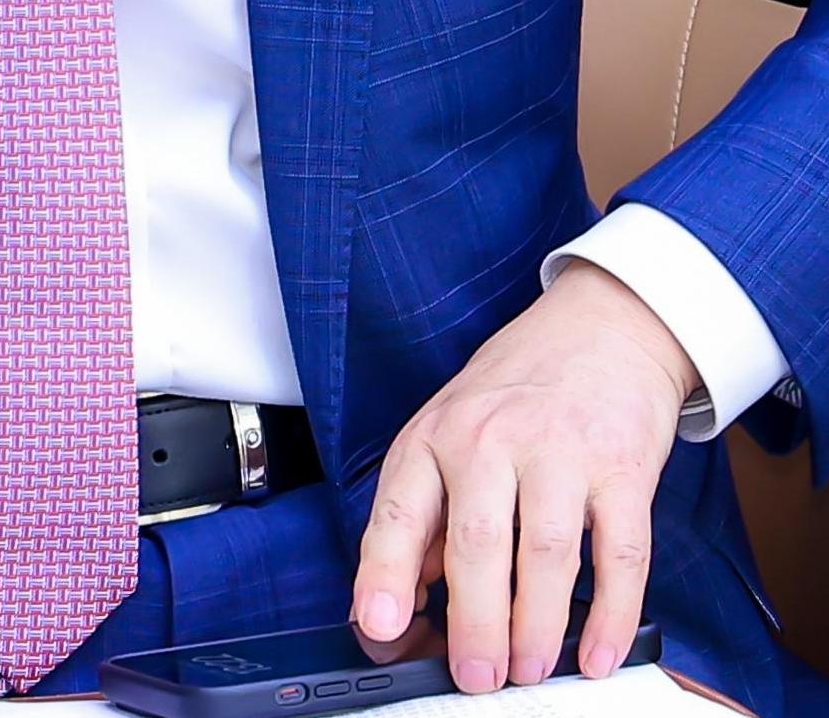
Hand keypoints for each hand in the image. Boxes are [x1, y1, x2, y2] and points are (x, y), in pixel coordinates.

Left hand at [351, 260, 698, 692]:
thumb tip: (405, 600)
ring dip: (538, 629)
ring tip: (530, 671)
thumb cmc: (518, 387)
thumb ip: (426, 510)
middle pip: (477, 546)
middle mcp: (492, 439)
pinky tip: (598, 654)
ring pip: (545, 557)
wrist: (602, 326)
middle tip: (477, 677)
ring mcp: (562, 452)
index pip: (399, 510)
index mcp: (437, 435)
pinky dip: (611, 615)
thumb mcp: (450, 428)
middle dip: (476, 626)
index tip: (378, 628)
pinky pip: (620, 555)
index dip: (384, 574)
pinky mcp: (624, 469)